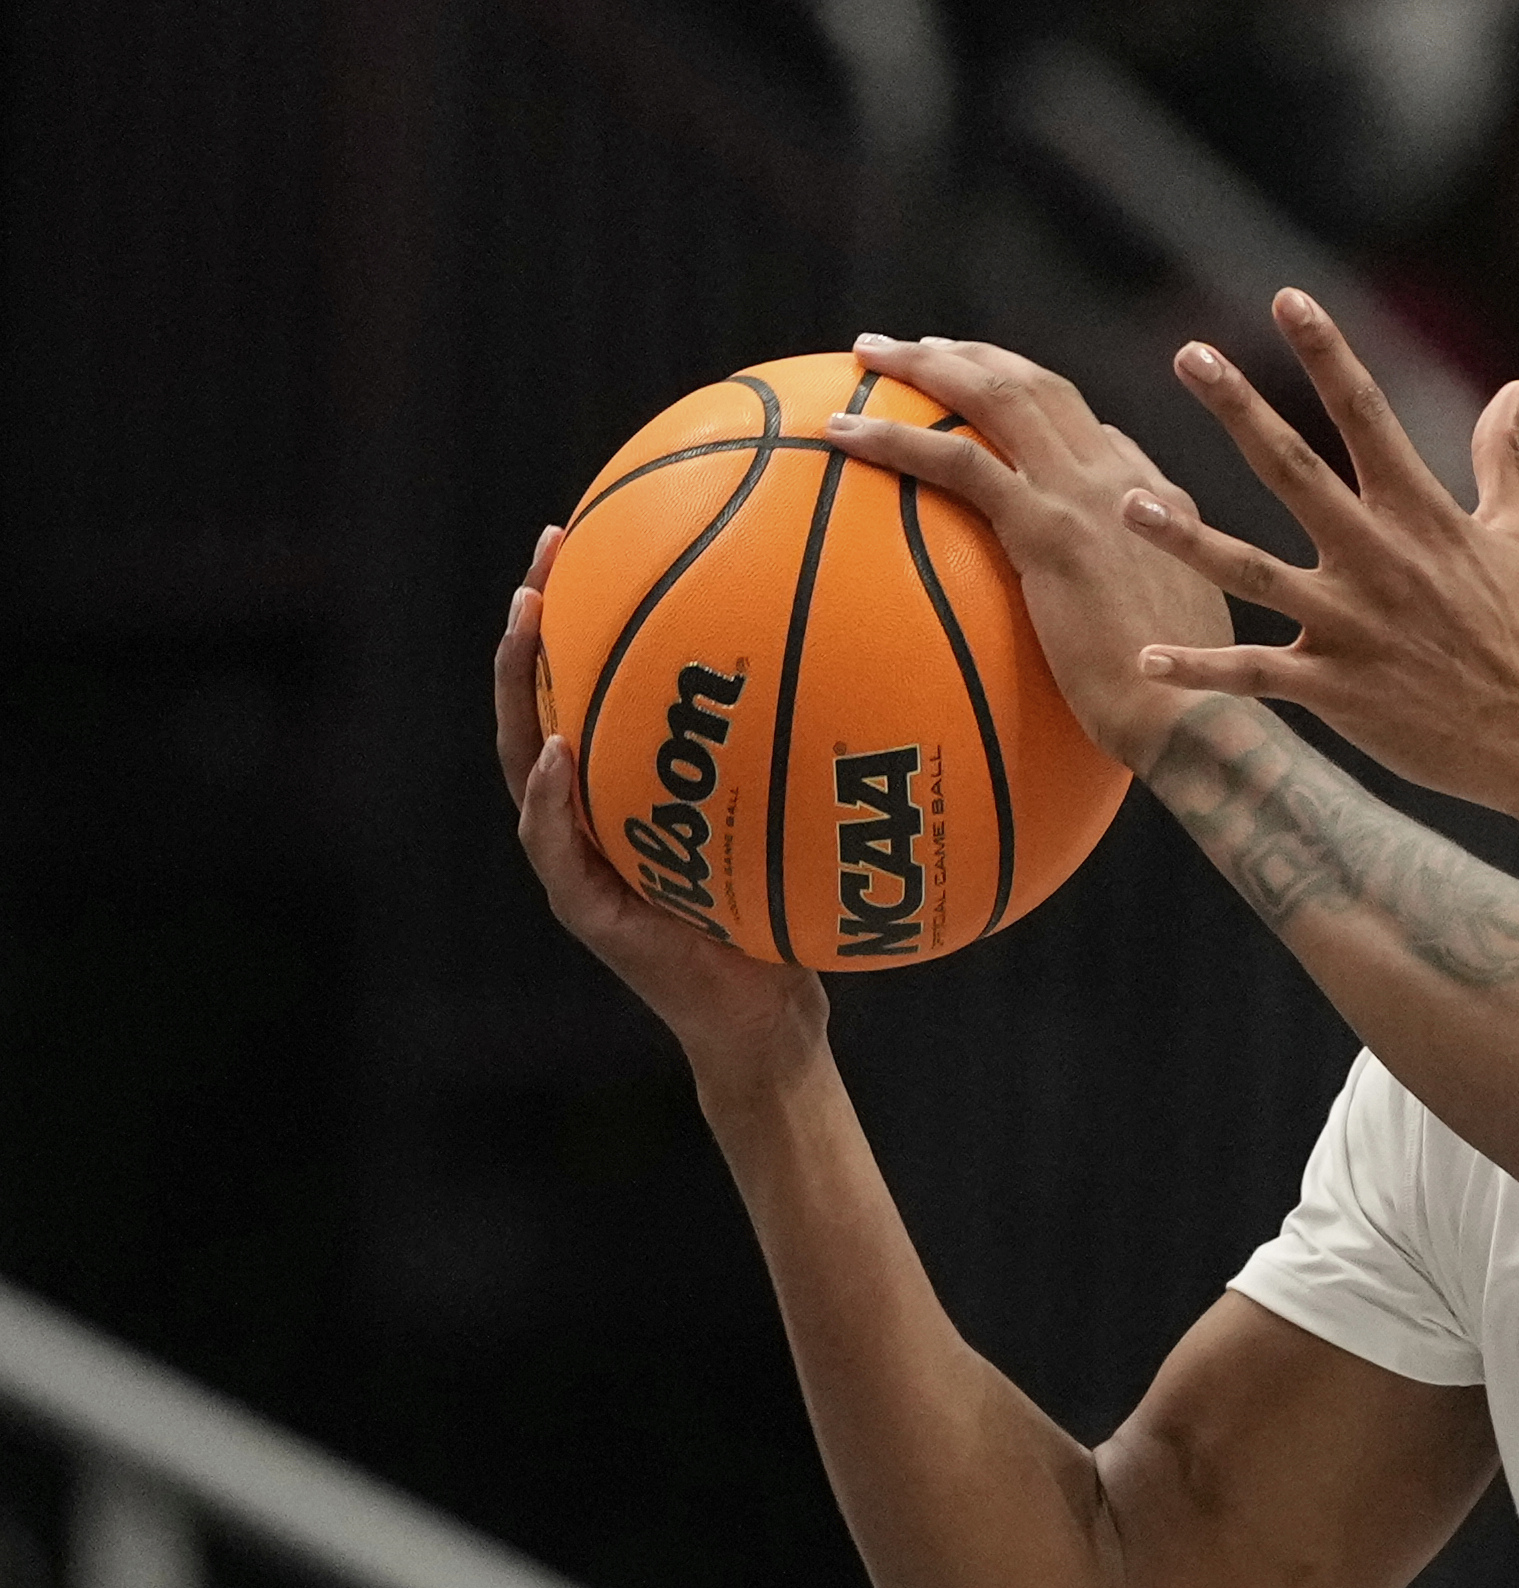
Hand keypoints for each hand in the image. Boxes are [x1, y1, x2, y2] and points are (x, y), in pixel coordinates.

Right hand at [497, 527, 826, 1087]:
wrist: (768, 1018)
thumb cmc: (791, 917)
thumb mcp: (804, 826)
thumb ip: (811, 763)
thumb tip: (888, 672)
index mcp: (626, 786)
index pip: (592, 682)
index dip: (585, 610)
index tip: (591, 530)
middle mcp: (589, 809)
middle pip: (540, 698)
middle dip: (536, 623)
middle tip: (546, 549)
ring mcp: (574, 856)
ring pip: (521, 756)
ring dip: (521, 686)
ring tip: (527, 620)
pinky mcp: (585, 909)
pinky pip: (554, 844)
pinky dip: (549, 797)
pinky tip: (555, 752)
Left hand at [823, 334, 1237, 770]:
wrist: (1198, 713)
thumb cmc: (1186, 702)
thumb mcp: (1181, 633)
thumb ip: (1143, 598)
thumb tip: (1107, 603)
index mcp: (1157, 502)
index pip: (1089, 430)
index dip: (1033, 401)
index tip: (987, 397)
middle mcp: (1121, 481)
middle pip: (1040, 387)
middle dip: (973, 355)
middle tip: (917, 348)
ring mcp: (1085, 497)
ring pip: (998, 397)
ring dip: (928, 364)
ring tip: (870, 355)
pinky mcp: (1048, 529)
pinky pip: (958, 463)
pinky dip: (896, 438)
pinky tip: (843, 433)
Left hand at [1122, 289, 1518, 820]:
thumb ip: (1506, 457)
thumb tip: (1515, 388)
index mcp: (1426, 517)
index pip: (1368, 416)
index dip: (1328, 353)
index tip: (1287, 299)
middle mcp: (1380, 561)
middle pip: (1294, 471)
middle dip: (1240, 410)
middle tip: (1189, 355)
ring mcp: (1354, 628)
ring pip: (1252, 573)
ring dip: (1187, 539)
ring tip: (1128, 505)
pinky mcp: (1340, 692)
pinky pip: (1256, 677)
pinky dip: (1201, 670)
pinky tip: (1146, 659)